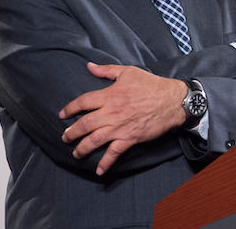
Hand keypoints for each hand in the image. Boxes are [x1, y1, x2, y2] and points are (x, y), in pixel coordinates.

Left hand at [59, 63, 186, 175]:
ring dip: (81, 148)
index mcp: (109, 95)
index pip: (82, 102)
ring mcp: (119, 127)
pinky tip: (98, 170)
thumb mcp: (128, 72)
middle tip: (65, 137)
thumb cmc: (151, 85)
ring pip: (94, 140)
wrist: (172, 101)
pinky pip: (114, 153)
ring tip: (76, 152)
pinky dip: (105, 163)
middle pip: (84, 125)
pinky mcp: (130, 138)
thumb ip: (106, 70)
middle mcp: (111, 112)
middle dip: (71, 133)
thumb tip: (89, 66)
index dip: (70, 109)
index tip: (63, 114)